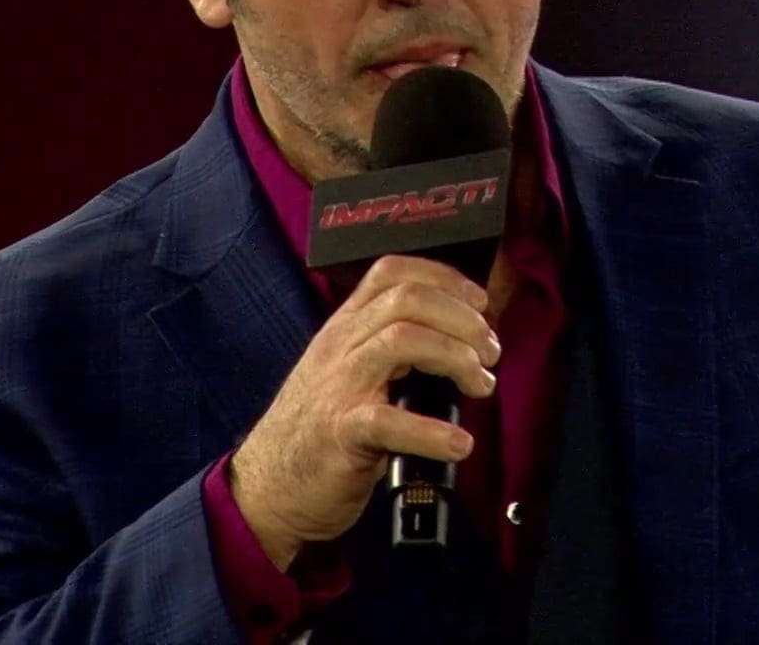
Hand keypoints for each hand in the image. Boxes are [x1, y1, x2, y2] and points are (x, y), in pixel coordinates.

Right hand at [227, 254, 501, 568]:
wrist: (269, 486)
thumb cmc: (320, 431)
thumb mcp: (351, 373)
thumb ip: (393, 351)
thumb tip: (464, 343)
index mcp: (346, 328)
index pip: (393, 272)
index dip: (446, 278)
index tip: (480, 305)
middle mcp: (341, 346)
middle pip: (409, 299)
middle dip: (462, 319)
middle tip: (490, 352)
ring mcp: (339, 386)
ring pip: (403, 340)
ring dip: (456, 357)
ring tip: (480, 385)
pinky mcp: (341, 433)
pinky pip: (389, 420)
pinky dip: (433, 431)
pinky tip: (458, 444)